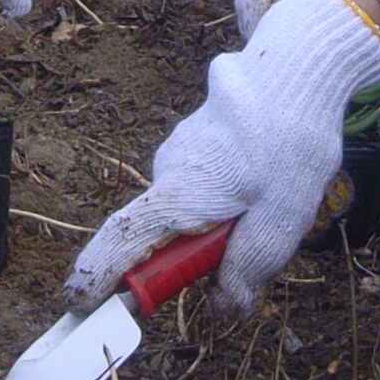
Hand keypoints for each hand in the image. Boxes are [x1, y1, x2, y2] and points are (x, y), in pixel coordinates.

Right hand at [69, 0, 379, 310]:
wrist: (299, 70)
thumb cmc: (290, 146)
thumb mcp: (280, 223)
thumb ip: (247, 270)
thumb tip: (225, 308)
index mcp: (179, 196)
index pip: (121, 244)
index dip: (96, 278)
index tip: (80, 305)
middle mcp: (169, 171)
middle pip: (162, 233)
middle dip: (195, 255)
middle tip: (244, 254)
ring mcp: (182, 149)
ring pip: (190, 206)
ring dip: (220, 220)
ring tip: (270, 202)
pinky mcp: (199, 138)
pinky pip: (204, 181)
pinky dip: (227, 193)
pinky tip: (267, 177)